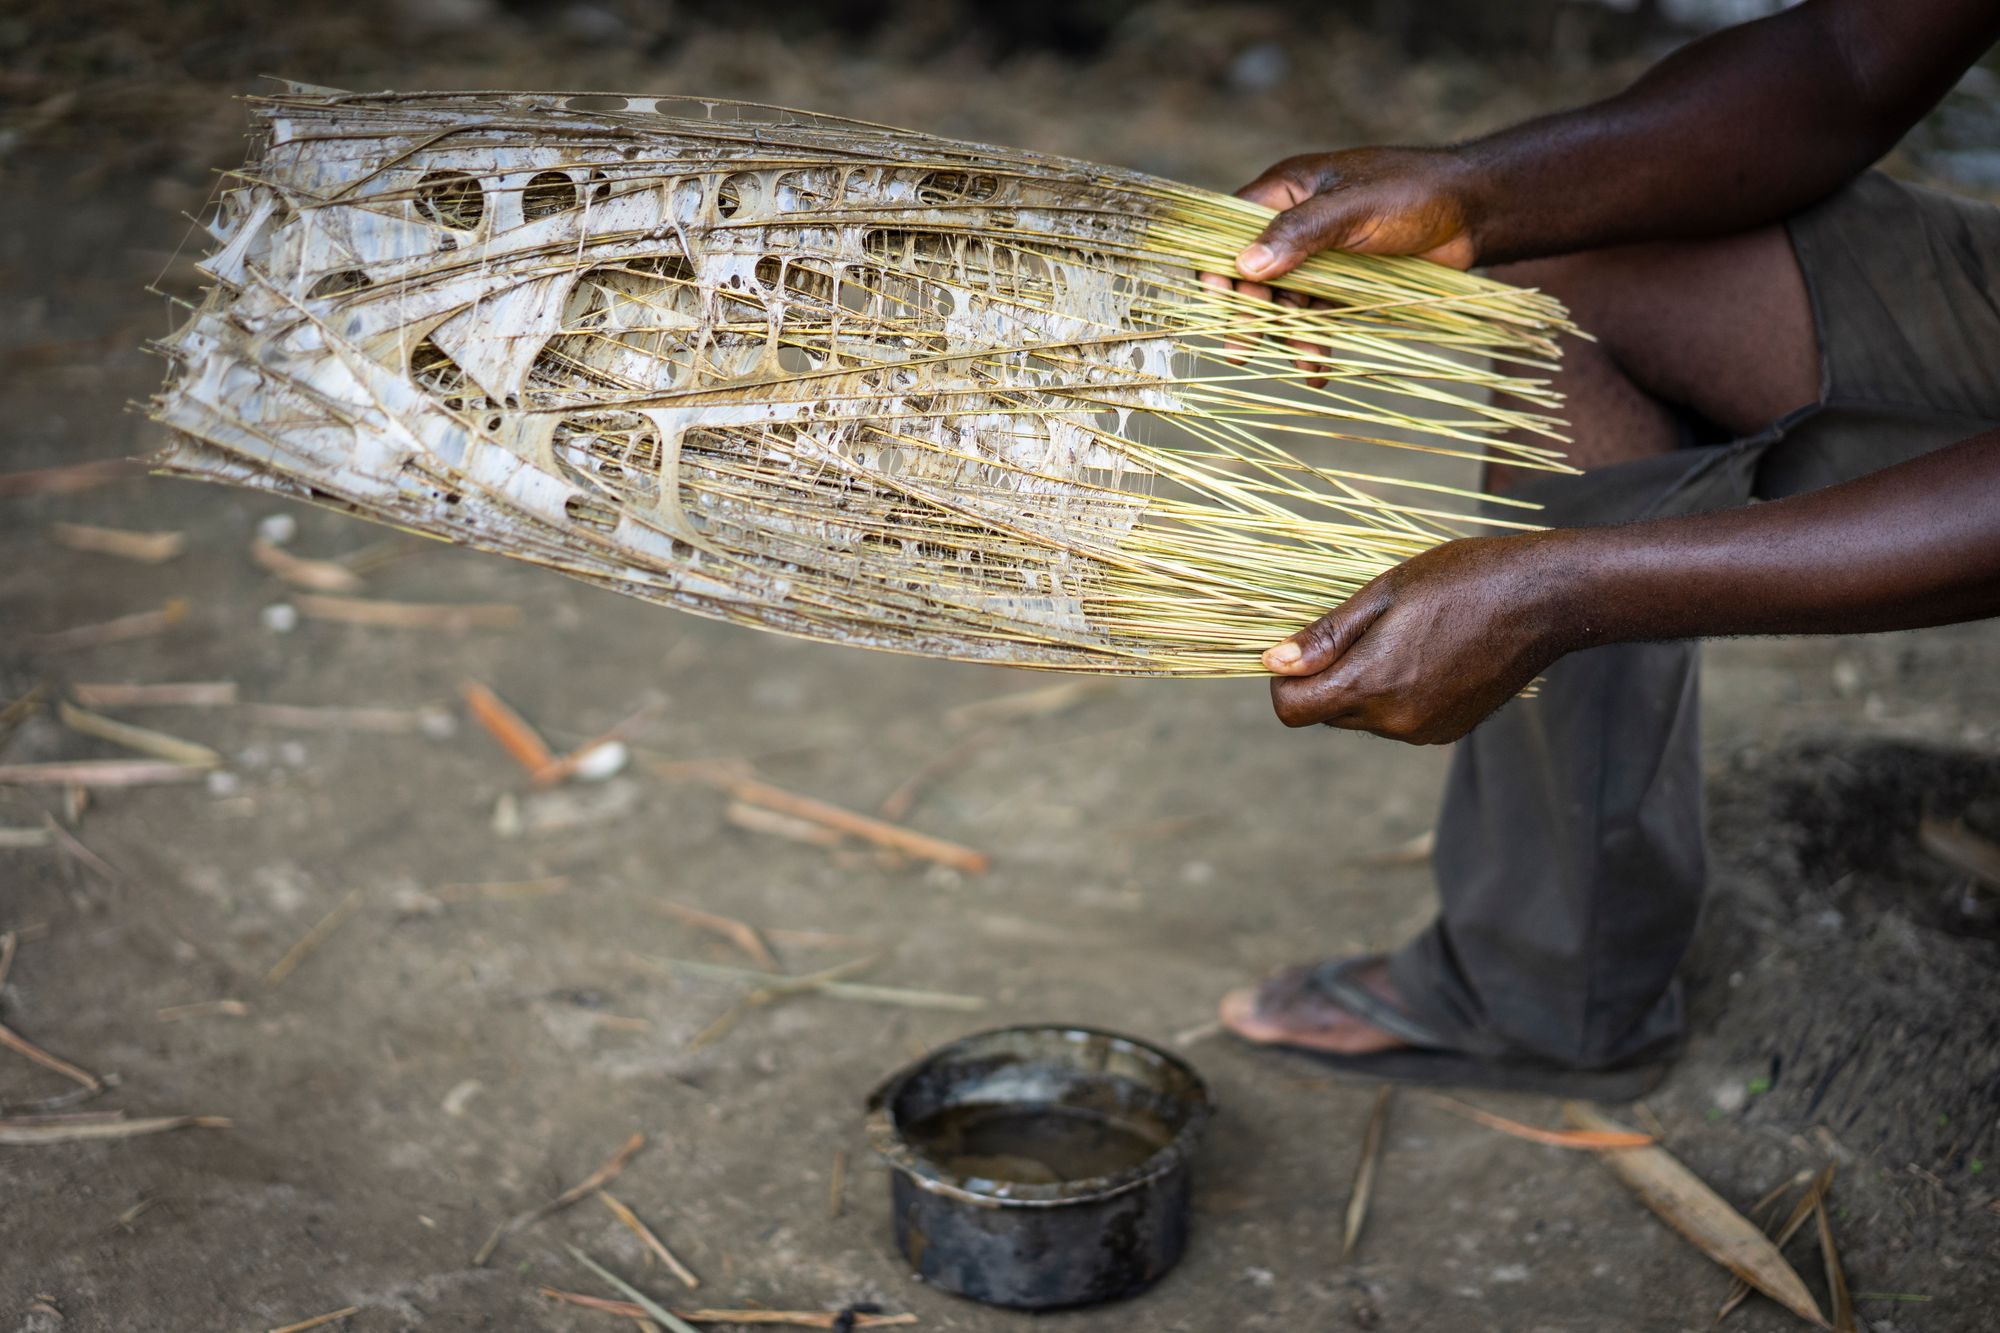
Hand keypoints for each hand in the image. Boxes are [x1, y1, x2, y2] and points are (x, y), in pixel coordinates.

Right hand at [1199, 147, 1483, 379]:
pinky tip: (1319, 369)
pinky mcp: (1341, 283)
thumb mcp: (1353, 208)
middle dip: (1250, 313)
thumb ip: (1301, 234)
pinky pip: (1315, 316)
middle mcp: (1293, 222)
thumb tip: (1245, 265)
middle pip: (1252, 274)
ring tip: (1307, 363)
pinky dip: (1315, 341)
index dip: (1218, 267)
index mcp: (1285, 190)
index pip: (1228, 230)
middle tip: (1241, 351)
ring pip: (1284, 301)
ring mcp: (1317, 255)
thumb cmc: (1414, 193)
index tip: (1220, 303)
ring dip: (1289, 334)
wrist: (1474, 212)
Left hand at [1263, 534, 1573, 744]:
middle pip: (1326, 712)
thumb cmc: (1461, 580)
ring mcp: (1424, 732)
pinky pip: (1398, 720)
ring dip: (1365, 684)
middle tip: (1369, 628)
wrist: (1544, 600)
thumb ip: (1326, 636)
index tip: (1307, 645)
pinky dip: (1398, 694)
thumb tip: (1272, 662)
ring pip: (1363, 716)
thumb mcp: (1384, 593)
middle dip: (1329, 676)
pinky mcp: (1448, 733)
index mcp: (1371, 683)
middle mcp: (1395, 720)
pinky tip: (1432, 655)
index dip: (1286, 677)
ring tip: (1409, 636)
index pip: (1291, 708)